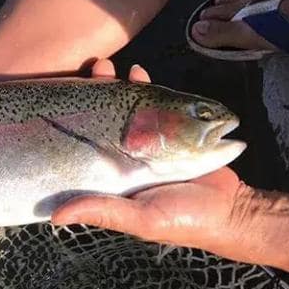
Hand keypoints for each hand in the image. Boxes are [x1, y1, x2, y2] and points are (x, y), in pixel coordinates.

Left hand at [51, 60, 251, 259]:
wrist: (231, 210)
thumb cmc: (182, 221)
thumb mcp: (141, 219)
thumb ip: (105, 212)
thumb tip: (56, 217)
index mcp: (112, 176)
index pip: (86, 144)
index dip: (74, 122)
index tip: (67, 99)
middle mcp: (126, 156)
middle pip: (104, 120)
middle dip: (96, 93)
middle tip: (94, 71)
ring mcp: (150, 142)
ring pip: (128, 108)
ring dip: (118, 86)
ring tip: (111, 67)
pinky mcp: (174, 131)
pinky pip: (157, 105)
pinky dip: (147, 89)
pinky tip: (138, 73)